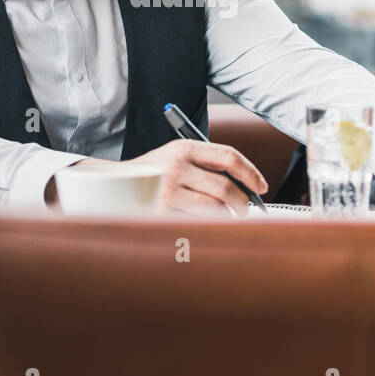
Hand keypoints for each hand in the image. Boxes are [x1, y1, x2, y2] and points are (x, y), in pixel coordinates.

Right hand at [127, 139, 268, 216]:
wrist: (113, 186)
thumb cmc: (152, 174)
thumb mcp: (176, 157)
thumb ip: (206, 164)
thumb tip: (246, 184)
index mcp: (184, 148)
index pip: (229, 156)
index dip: (251, 173)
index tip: (261, 187)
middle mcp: (177, 167)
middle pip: (226, 188)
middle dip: (243, 202)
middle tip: (246, 209)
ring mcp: (169, 192)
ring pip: (216, 210)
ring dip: (227, 217)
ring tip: (226, 217)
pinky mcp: (163, 213)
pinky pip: (198, 224)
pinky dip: (207, 227)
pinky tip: (203, 224)